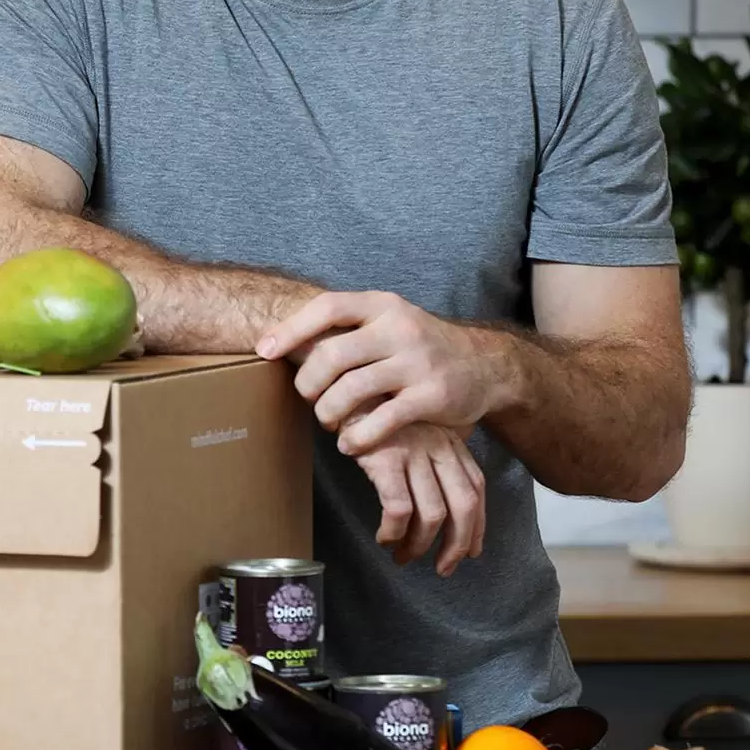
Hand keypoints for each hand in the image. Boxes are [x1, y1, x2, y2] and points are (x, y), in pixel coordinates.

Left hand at [259, 290, 509, 451]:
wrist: (485, 365)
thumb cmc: (419, 347)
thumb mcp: (389, 322)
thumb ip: (349, 329)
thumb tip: (282, 341)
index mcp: (383, 305)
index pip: (328, 307)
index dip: (291, 328)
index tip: (264, 351)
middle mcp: (400, 328)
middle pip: (332, 354)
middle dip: (308, 382)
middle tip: (306, 398)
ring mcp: (417, 362)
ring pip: (352, 389)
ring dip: (328, 412)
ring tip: (327, 421)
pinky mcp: (432, 396)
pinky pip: (382, 420)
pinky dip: (358, 437)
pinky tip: (349, 444)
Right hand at [348, 421, 486, 575]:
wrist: (346, 387)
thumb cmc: (376, 413)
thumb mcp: (414, 430)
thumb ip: (431, 456)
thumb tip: (440, 506)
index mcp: (450, 441)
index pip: (476, 488)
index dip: (477, 525)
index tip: (469, 551)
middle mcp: (439, 446)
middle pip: (463, 505)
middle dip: (456, 544)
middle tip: (443, 568)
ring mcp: (413, 452)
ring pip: (432, 514)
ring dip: (419, 544)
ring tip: (403, 556)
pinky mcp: (385, 459)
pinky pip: (398, 508)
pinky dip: (394, 531)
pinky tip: (384, 538)